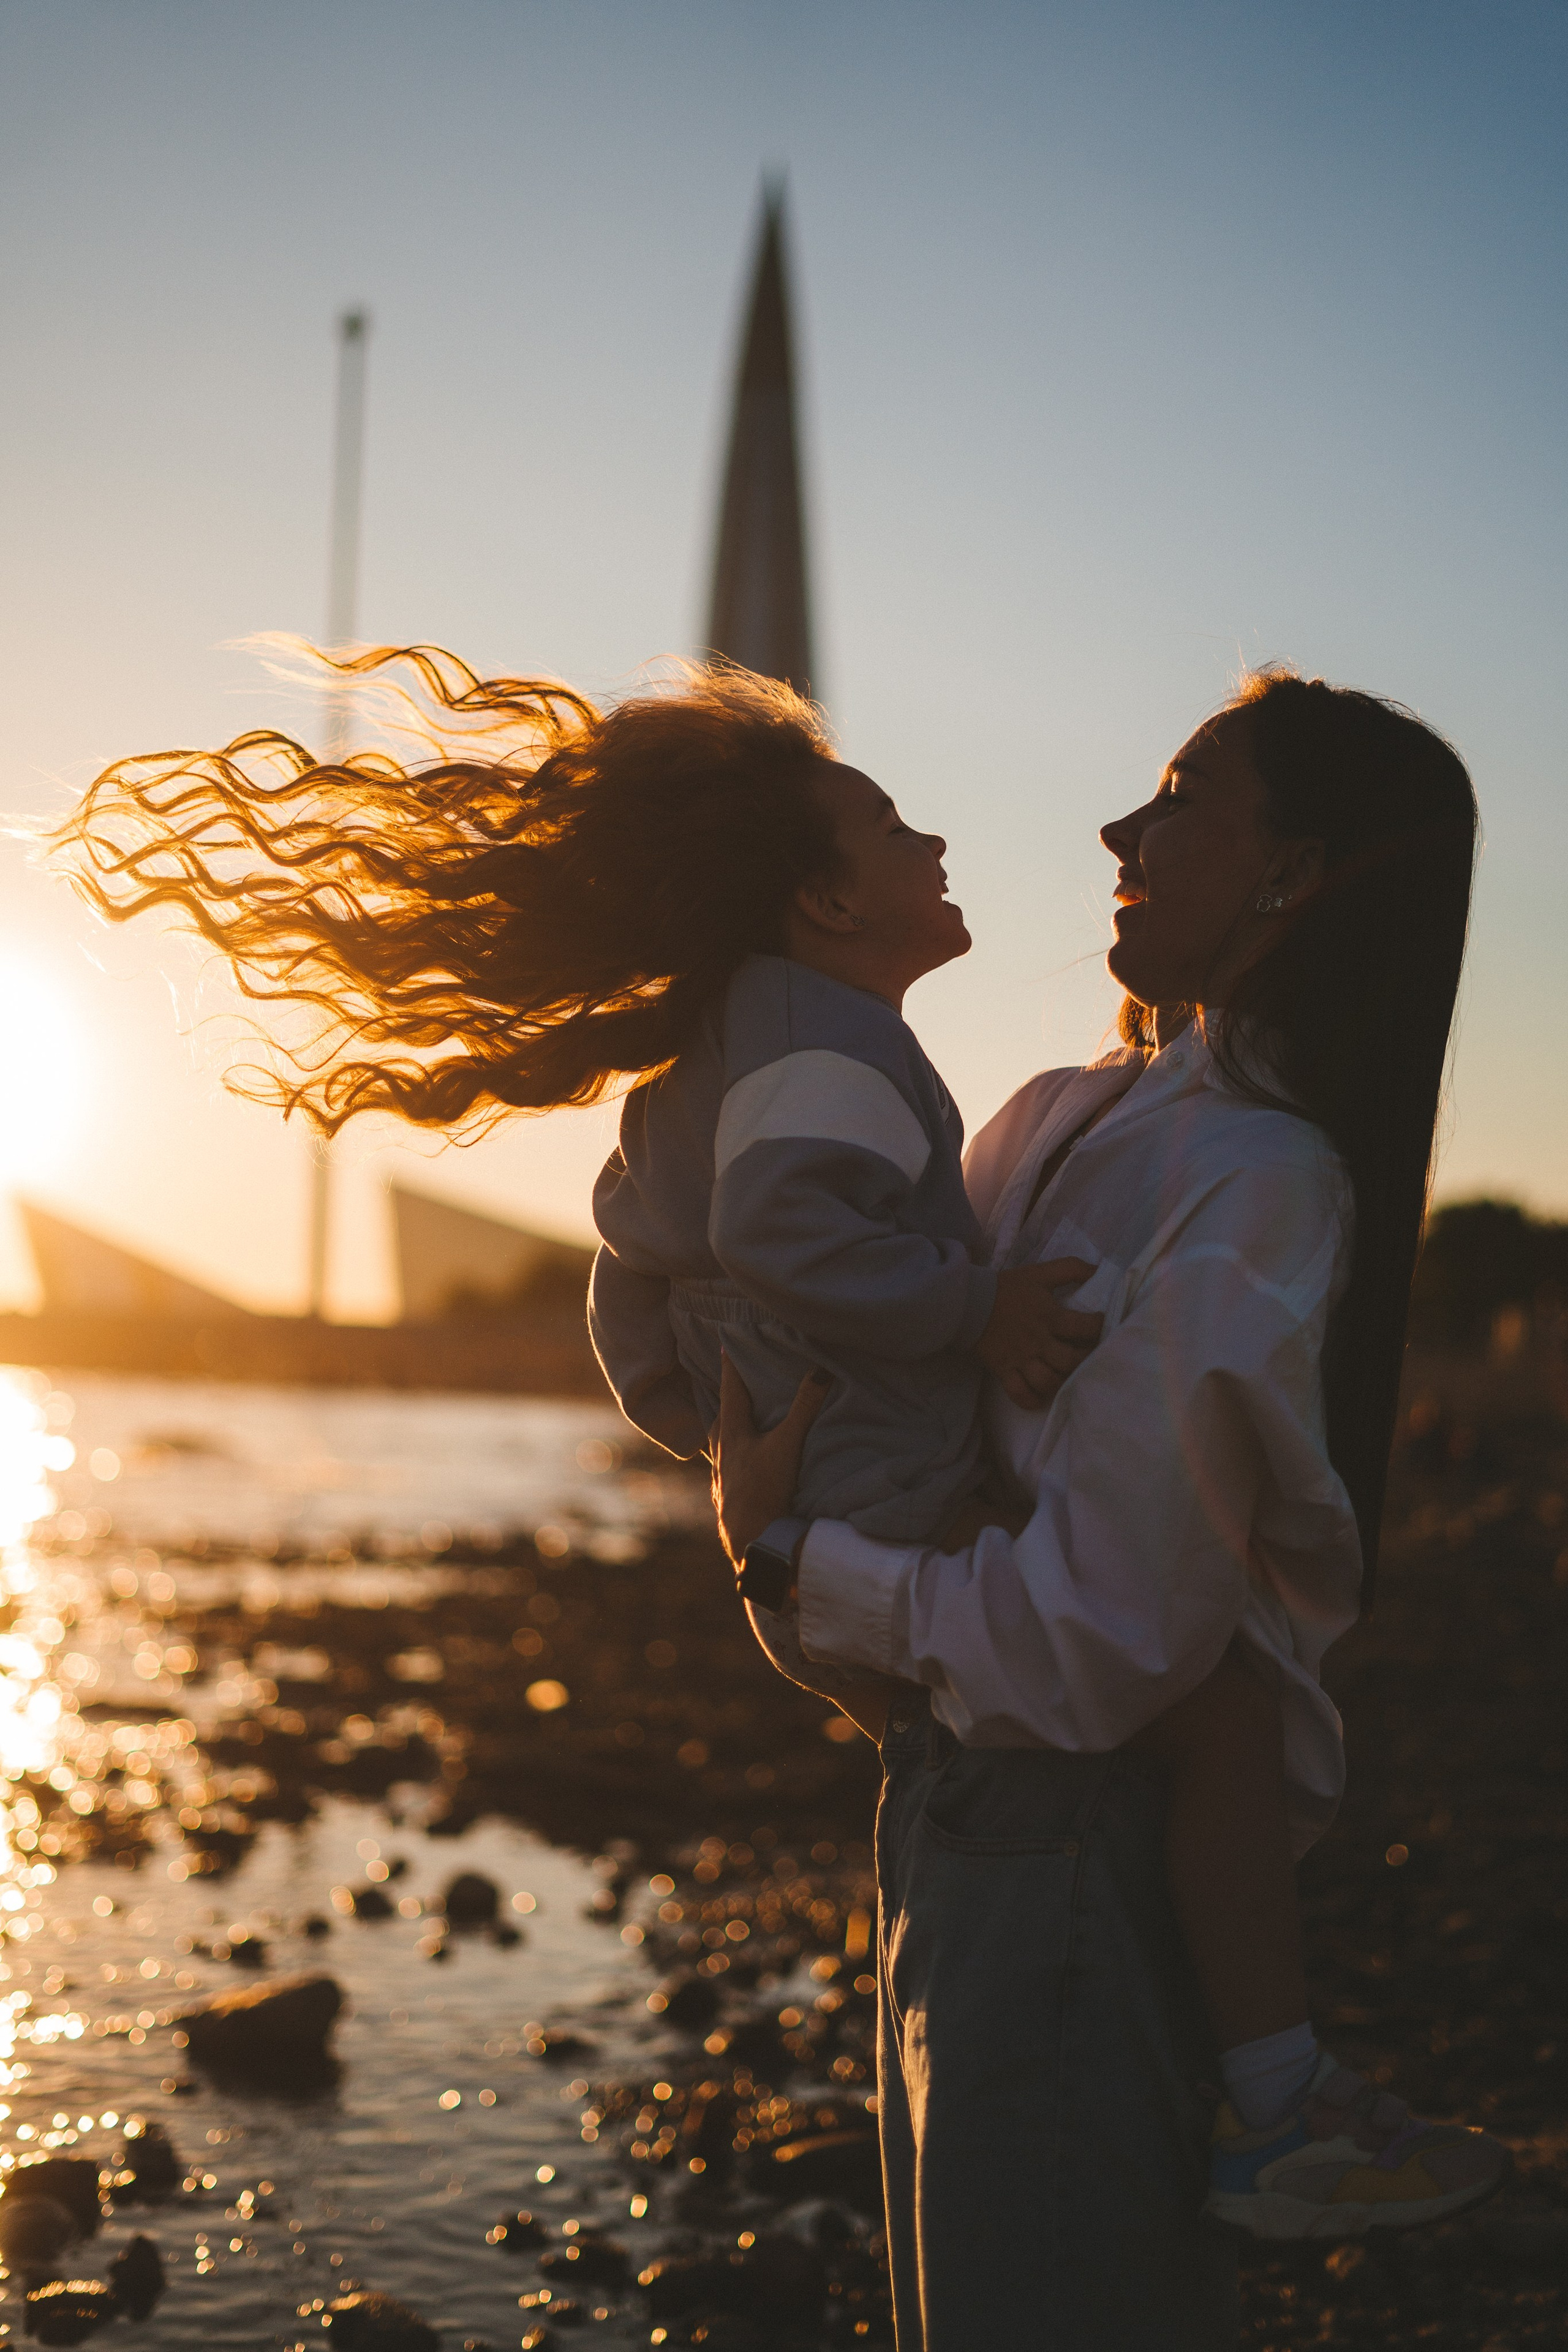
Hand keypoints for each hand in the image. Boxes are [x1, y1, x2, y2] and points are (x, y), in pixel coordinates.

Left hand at [710, 1353, 831, 1567]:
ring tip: (737, 1422)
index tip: (725, 1343)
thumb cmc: (765, 1491)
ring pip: (720, 1444)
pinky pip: (726, 1469)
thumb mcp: (788, 1445)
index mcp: (731, 1432)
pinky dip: (733, 1458)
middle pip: (721, 1416)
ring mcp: (721, 1477)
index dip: (730, 1366)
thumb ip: (805, 1407)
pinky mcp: (727, 1498)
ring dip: (728, 1430)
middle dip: (728, 1398)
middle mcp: (721, 1452)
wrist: (750, 1543)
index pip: (730, 1389)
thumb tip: (820, 1370)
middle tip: (733, 1382)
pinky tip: (740, 1466)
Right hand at [976, 1257, 1101, 1410]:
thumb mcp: (1040, 1272)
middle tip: (1087, 1357)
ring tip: (1064, 1376)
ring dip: (1060, 1382)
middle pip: (1070, 1362)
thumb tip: (1098, 1269)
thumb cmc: (1007, 1288)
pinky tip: (1040, 1395)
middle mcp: (1038, 1342)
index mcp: (1050, 1317)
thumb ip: (1071, 1268)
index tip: (1101, 1327)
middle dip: (1084, 1361)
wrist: (969, 1300)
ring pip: (1047, 1382)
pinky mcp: (1004, 1371)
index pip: (1085, 1328)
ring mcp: (1021, 1359)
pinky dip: (1032, 1399)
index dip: (1100, 1329)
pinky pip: (1019, 1394)